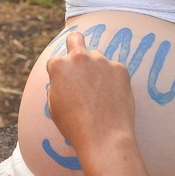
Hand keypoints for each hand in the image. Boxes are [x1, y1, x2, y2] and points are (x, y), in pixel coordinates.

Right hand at [45, 32, 135, 151]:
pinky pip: (115, 71)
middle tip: (79, 63)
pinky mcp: (121, 68)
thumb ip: (56, 86)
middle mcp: (80, 57)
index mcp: (59, 65)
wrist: (104, 137)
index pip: (55, 62)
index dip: (58, 75)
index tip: (64, 86)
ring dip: (96, 69)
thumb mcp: (53, 106)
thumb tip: (62, 81)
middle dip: (74, 45)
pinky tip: (113, 99)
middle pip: (75, 38)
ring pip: (97, 57)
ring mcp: (102, 61)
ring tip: (100, 95)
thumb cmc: (75, 125)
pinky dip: (113, 81)